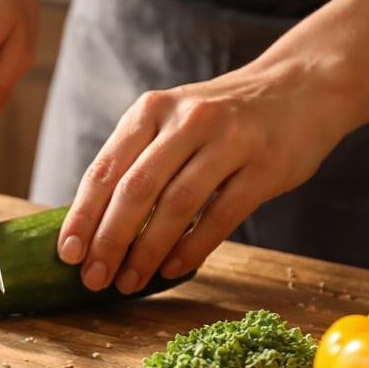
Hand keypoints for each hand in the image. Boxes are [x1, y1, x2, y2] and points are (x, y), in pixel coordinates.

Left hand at [56, 63, 351, 291]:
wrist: (302, 85)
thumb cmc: (222, 117)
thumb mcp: (172, 120)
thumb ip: (138, 160)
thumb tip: (93, 226)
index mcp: (151, 110)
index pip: (105, 169)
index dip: (82, 215)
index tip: (66, 254)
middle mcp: (187, 121)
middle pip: (136, 189)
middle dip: (110, 240)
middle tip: (93, 277)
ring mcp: (230, 141)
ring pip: (177, 204)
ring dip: (148, 251)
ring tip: (129, 282)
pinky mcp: (266, 166)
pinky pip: (221, 215)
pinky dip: (192, 247)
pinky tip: (172, 269)